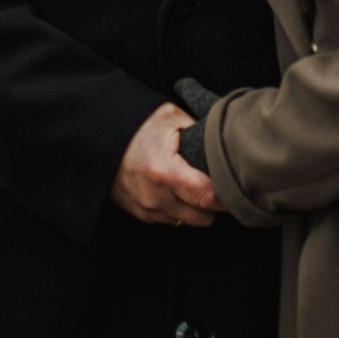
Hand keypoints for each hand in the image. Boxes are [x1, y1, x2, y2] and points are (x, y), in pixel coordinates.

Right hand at [110, 102, 223, 224]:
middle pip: (203, 216)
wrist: (100, 139)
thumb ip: (198, 130)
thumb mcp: (170, 117)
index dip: (227, 192)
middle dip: (216, 203)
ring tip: (199, 185)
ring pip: (188, 221)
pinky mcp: (141, 215)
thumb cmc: (137, 125)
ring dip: (198, 208)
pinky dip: (181, 209)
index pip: (208, 196)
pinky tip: (180, 189)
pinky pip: (172, 220)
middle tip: (222, 184)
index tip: (238, 183)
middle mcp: (156, 198)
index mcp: (165, 172)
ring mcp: (147, 210)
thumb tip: (224, 141)